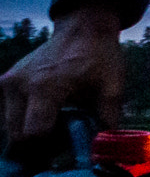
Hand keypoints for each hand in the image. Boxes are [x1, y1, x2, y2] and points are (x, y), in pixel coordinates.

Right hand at [2, 5, 124, 141]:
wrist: (83, 29)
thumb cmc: (99, 57)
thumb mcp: (112, 88)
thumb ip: (107, 119)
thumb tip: (103, 146)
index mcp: (45, 87)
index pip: (33, 133)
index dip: (50, 147)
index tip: (68, 144)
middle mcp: (20, 85)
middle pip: (17, 134)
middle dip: (38, 144)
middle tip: (62, 139)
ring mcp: (9, 82)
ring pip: (11, 125)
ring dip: (30, 132)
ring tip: (57, 123)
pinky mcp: (7, 80)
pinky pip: (11, 112)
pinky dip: (25, 119)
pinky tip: (47, 112)